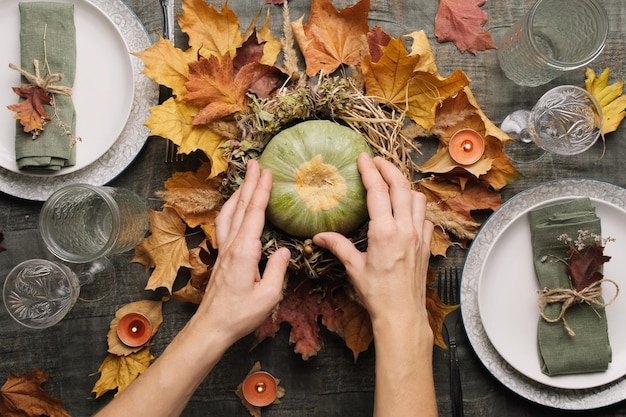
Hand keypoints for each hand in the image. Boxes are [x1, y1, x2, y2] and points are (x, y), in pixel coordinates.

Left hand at [196, 159, 289, 344]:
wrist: (212, 326)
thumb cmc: (240, 314)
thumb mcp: (269, 296)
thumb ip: (278, 270)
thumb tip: (284, 250)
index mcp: (244, 252)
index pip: (254, 214)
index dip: (260, 191)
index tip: (266, 172)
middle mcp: (231, 246)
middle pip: (240, 207)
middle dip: (248, 183)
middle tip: (255, 163)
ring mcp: (223, 250)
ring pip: (228, 214)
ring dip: (237, 194)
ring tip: (245, 178)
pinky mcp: (221, 257)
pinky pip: (224, 225)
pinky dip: (230, 209)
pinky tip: (233, 207)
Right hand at [313, 153, 432, 324]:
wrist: (402, 314)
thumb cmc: (377, 294)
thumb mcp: (354, 267)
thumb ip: (338, 246)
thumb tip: (319, 236)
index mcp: (384, 231)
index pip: (378, 191)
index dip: (370, 170)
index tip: (363, 158)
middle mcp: (405, 228)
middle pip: (401, 186)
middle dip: (388, 168)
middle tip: (376, 160)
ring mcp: (419, 235)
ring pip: (417, 198)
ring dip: (404, 185)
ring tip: (392, 181)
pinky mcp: (426, 245)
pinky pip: (425, 217)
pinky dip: (416, 207)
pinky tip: (406, 210)